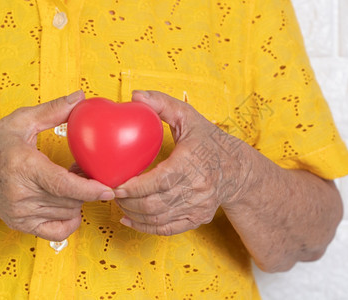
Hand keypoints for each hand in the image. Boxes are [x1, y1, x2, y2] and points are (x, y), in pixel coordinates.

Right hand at [0, 91, 114, 240]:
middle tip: (83, 170)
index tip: (108, 188)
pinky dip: (69, 219)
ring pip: (68, 212)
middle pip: (72, 199)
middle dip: (86, 186)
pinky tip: (66, 203)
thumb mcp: (20, 122)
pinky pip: (58, 231)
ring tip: (70, 181)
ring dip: (78, 199)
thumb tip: (79, 98)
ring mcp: (20, 212)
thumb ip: (52, 111)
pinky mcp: (21, 224)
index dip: (90, 189)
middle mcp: (21, 194)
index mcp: (23, 167)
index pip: (63, 185)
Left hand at [114, 91, 251, 235]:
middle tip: (111, 193)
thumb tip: (135, 96)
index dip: (134, 188)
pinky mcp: (197, 218)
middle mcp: (197, 188)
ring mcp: (198, 206)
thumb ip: (162, 104)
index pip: (160, 181)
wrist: (237, 169)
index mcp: (192, 163)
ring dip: (133, 214)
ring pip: (158, 219)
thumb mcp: (189, 117)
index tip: (115, 185)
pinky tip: (129, 219)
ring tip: (119, 203)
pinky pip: (167, 229)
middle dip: (127, 202)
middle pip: (155, 204)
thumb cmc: (209, 141)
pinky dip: (145, 227)